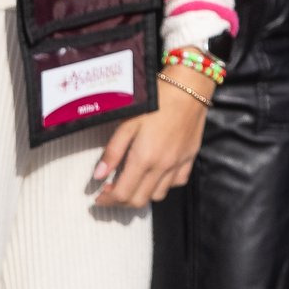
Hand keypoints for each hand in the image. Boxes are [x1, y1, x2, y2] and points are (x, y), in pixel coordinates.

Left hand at [94, 74, 209, 207]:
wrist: (188, 87)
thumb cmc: (156, 100)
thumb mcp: (128, 122)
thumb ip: (113, 151)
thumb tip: (98, 176)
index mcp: (144, 158)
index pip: (122, 194)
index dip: (107, 200)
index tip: (98, 197)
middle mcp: (162, 167)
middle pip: (139, 200)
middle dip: (121, 201)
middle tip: (110, 190)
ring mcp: (178, 164)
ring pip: (158, 196)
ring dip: (142, 195)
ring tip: (132, 182)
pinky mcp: (190, 158)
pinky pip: (176, 183)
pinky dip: (163, 185)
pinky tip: (156, 174)